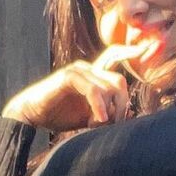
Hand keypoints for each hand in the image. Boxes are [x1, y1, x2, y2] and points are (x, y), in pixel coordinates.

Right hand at [2, 38, 161, 131]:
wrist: (32, 116)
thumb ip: (107, 114)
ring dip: (108, 111)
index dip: (129, 52)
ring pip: (109, 86)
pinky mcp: (68, 77)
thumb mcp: (89, 118)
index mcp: (93, 75)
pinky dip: (98, 106)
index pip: (114, 57)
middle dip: (121, 105)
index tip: (144, 50)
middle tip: (112, 124)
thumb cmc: (59, 116)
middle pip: (119, 81)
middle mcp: (88, 69)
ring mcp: (78, 71)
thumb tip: (129, 114)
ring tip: (97, 125)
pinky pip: (93, 89)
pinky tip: (95, 120)